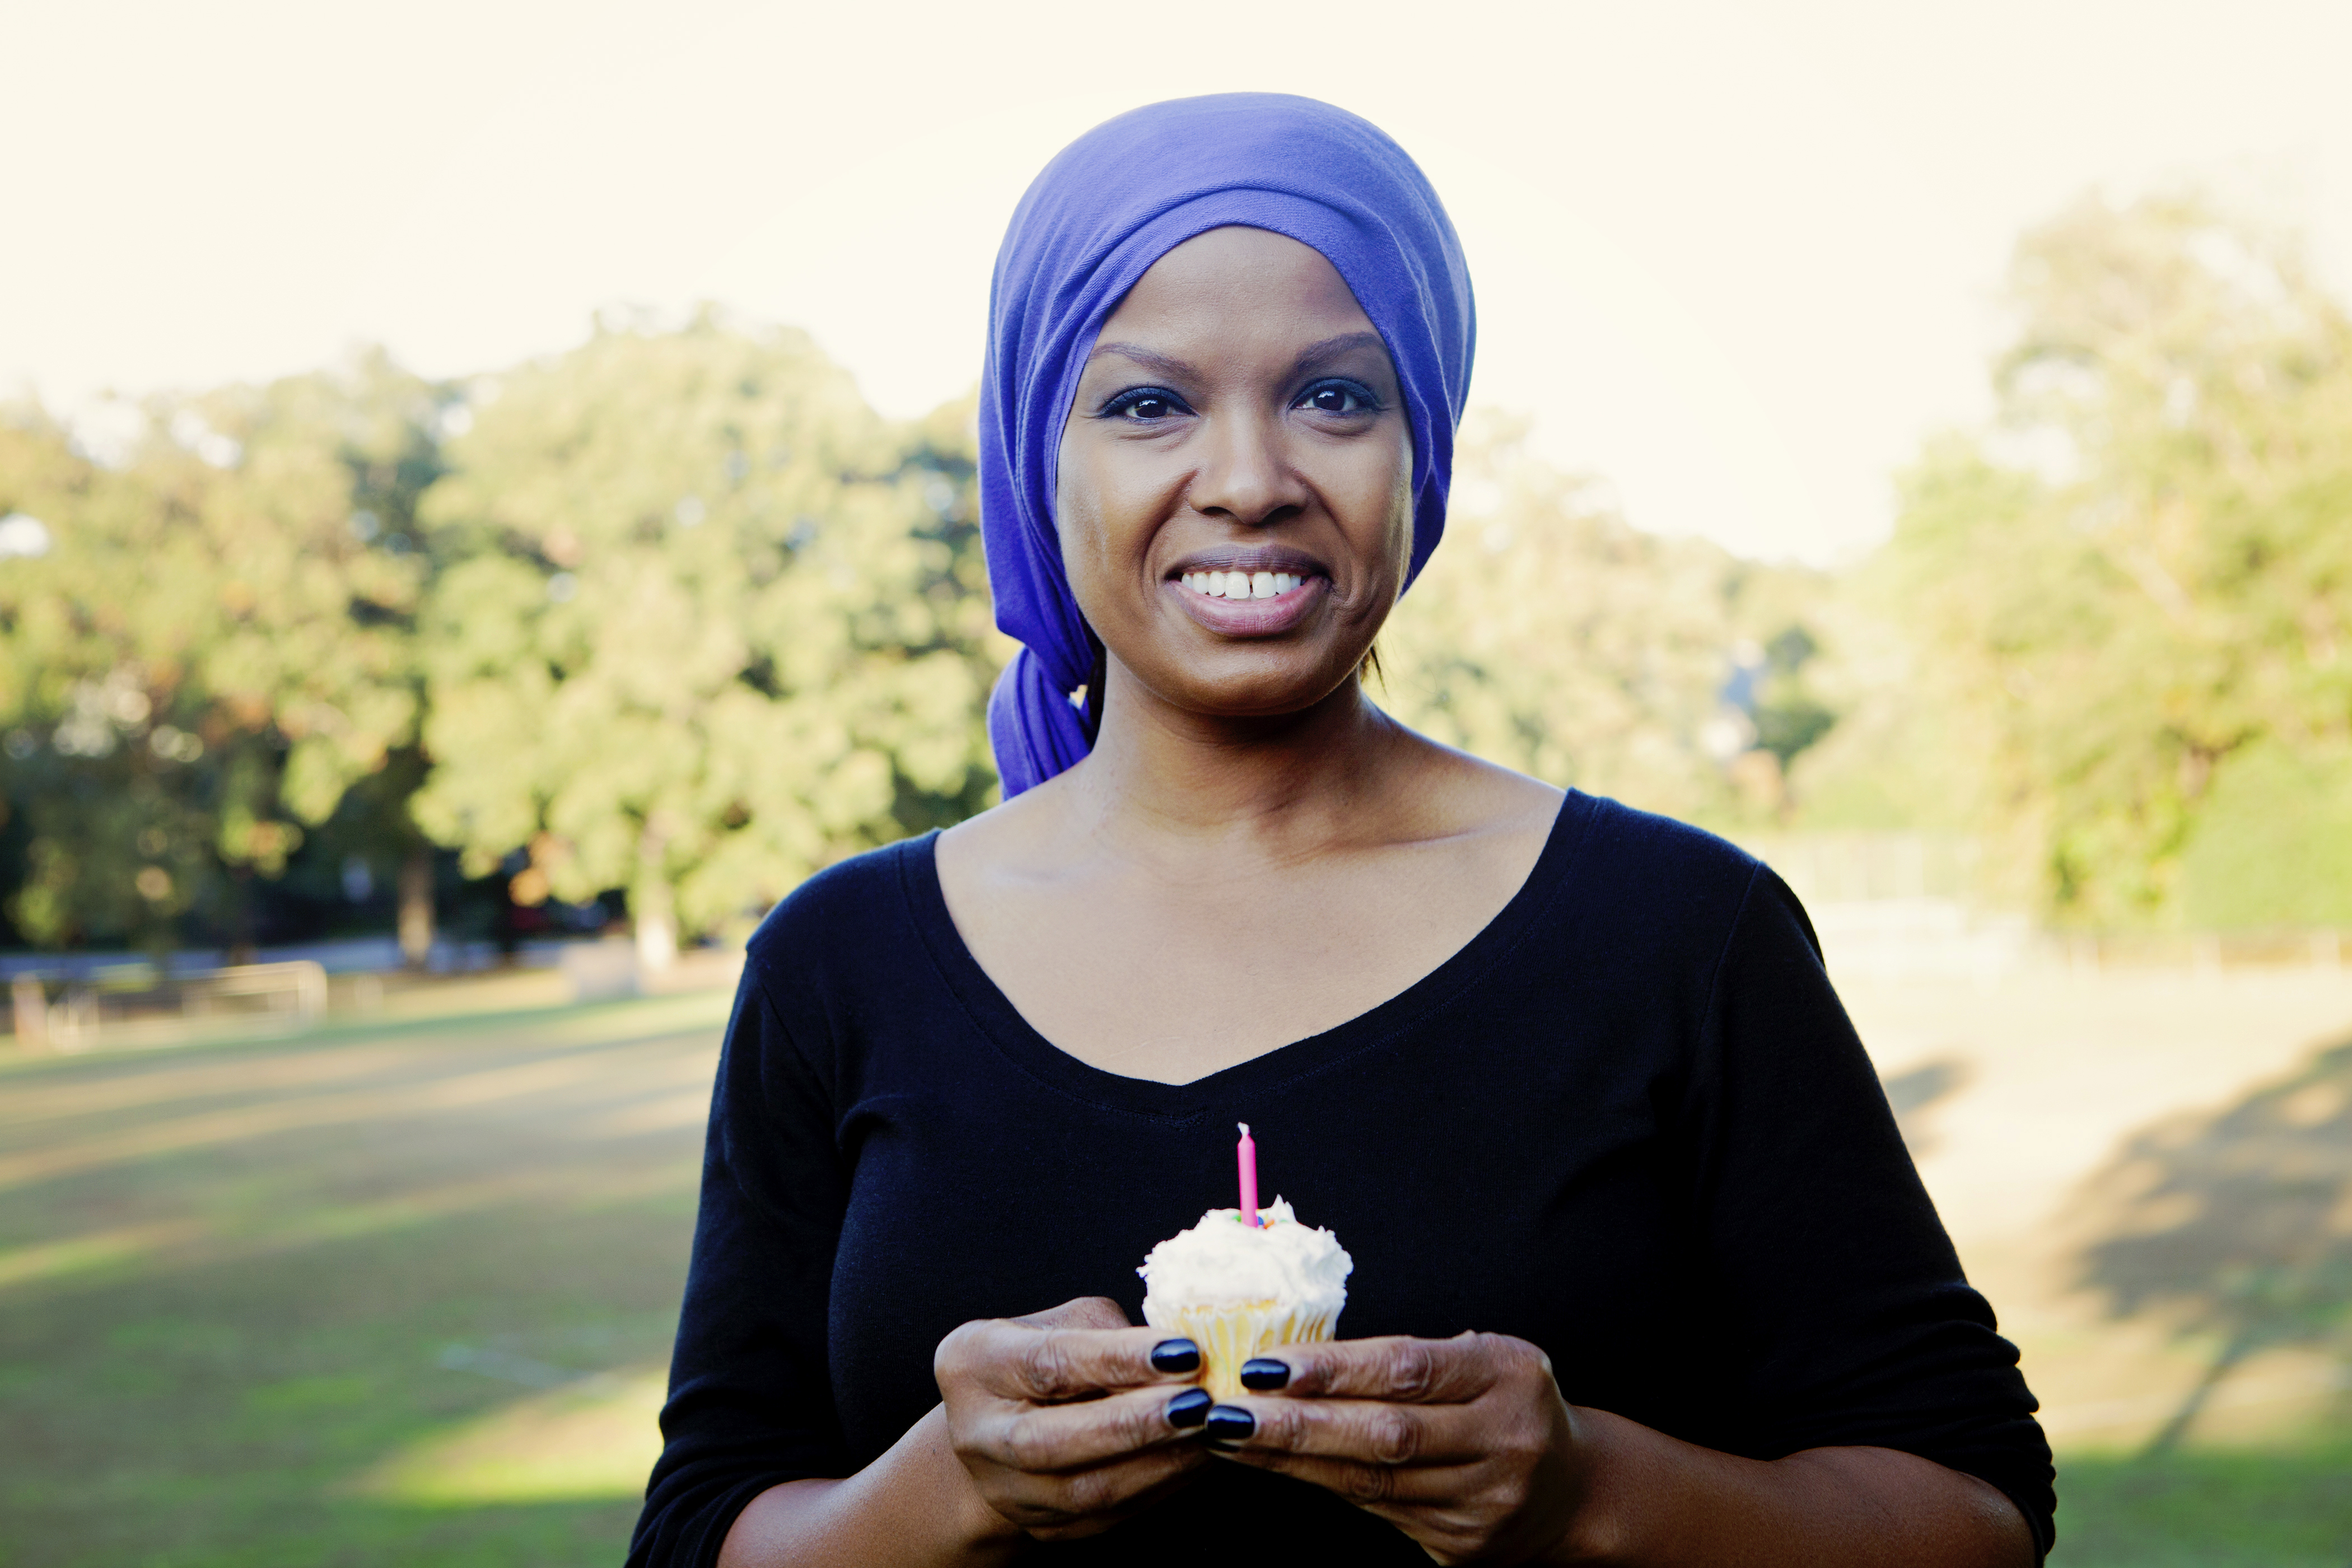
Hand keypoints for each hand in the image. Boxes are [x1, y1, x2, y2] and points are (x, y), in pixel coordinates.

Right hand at [933, 1296, 1215, 1541]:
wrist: (1006, 1425)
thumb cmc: (1046, 1355)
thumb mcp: (1066, 1322)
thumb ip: (1111, 1334)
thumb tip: (1178, 1357)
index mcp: (973, 1363)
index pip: (1048, 1363)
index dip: (1117, 1360)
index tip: (1182, 1352)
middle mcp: (978, 1434)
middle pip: (1052, 1441)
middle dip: (1134, 1424)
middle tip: (1199, 1403)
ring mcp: (1007, 1491)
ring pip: (1086, 1490)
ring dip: (1159, 1461)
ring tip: (1210, 1429)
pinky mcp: (1045, 1528)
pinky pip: (1111, 1515)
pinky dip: (1162, 1485)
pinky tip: (1198, 1457)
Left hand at [1200, 1331, 1588, 1563]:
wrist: (1572, 1490)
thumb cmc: (1504, 1401)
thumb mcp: (1480, 1358)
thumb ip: (1409, 1358)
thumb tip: (1297, 1354)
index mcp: (1508, 1374)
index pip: (1408, 1369)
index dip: (1333, 1369)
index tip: (1266, 1365)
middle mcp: (1504, 1440)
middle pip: (1385, 1434)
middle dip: (1296, 1423)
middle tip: (1227, 1410)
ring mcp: (1485, 1501)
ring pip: (1372, 1480)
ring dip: (1290, 1461)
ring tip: (1230, 1437)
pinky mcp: (1463, 1545)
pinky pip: (1377, 1510)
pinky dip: (1317, 1486)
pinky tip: (1272, 1468)